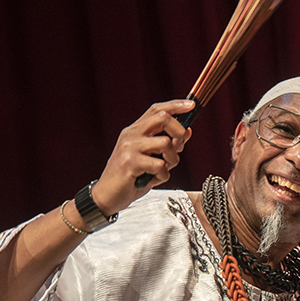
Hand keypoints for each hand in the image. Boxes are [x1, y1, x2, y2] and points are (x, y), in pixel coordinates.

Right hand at [90, 99, 194, 215]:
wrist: (108, 195)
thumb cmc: (130, 177)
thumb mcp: (151, 158)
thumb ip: (168, 144)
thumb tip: (187, 131)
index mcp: (135, 131)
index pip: (156, 109)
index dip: (176, 106)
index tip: (192, 105)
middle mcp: (131, 135)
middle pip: (163, 118)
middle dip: (178, 132)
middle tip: (178, 147)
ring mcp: (129, 147)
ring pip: (165, 143)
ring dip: (172, 160)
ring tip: (162, 170)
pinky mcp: (130, 163)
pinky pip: (160, 164)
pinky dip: (163, 176)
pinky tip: (153, 179)